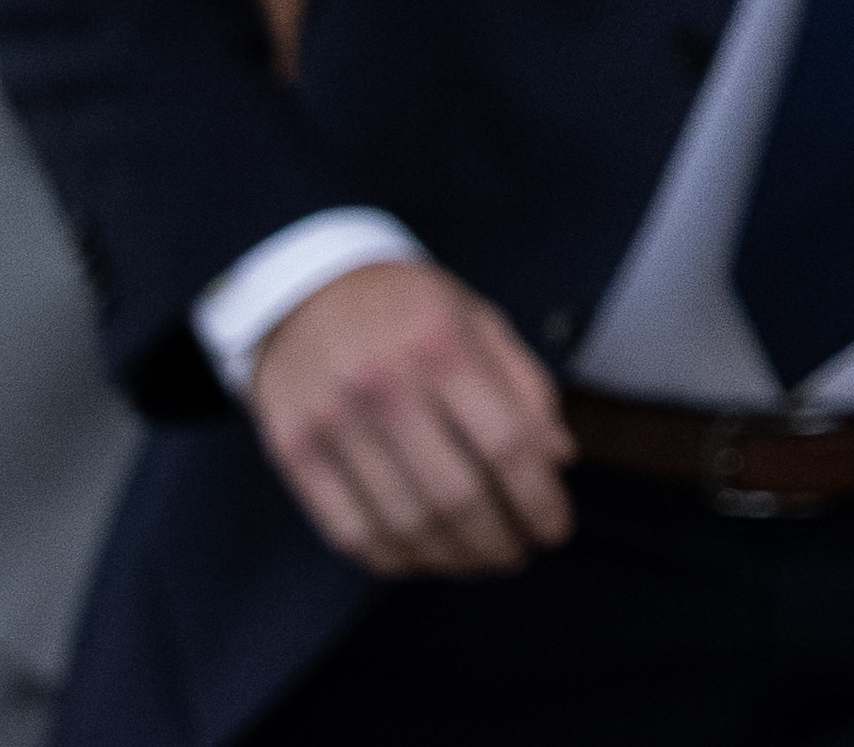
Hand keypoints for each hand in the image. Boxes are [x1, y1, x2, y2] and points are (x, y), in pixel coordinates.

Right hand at [247, 259, 573, 577]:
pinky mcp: (293, 452)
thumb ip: (526, 389)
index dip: (539, 499)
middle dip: (498, 541)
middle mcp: (385, 387)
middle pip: (456, 495)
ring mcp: (333, 423)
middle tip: (518, 555)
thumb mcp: (481, 322)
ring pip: (404, 522)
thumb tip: (560, 459)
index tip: (556, 530)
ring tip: (478, 563)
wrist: (304, 290)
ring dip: (451, 559)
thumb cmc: (408, 310)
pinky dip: (393, 558)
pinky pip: (348, 529)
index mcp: (443, 348)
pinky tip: (422, 559)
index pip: (506, 445)